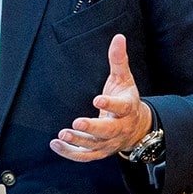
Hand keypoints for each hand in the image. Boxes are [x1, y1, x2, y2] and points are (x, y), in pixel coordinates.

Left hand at [52, 34, 151, 161]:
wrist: (137, 128)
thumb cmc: (126, 99)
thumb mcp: (124, 79)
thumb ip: (119, 60)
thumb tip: (118, 37)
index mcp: (128, 108)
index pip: (122, 107)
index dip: (110, 104)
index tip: (97, 99)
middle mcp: (120, 128)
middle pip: (108, 130)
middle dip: (92, 128)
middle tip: (76, 123)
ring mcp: (109, 142)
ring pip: (94, 146)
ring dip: (78, 141)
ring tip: (62, 134)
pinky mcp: (99, 151)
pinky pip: (85, 156)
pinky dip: (70, 153)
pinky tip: (55, 144)